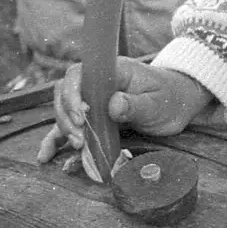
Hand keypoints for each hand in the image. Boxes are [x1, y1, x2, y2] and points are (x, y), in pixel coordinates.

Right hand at [38, 59, 211, 161]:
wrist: (179, 103)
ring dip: (62, 130)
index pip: (79, 75)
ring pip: (64, 111)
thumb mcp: (158, 103)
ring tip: (77, 147)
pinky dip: (57, 141)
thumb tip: (113, 105)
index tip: (81, 117)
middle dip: (67, 118)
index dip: (73, 95)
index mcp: (111, 71)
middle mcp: (97, 84)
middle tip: (80, 140)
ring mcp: (93, 101)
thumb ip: (136, 104)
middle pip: (65, 94)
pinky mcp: (94, 119)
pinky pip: (71, 127)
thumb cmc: (170, 99)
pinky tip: (47, 156)